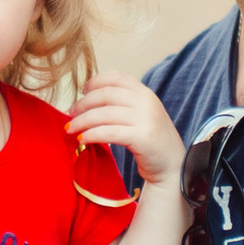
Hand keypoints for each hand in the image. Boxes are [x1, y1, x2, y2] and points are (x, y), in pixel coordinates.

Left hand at [70, 74, 184, 189]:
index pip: (117, 78)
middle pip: (105, 95)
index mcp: (146, 93)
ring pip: (104, 114)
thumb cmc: (152, 143)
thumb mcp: (142, 115)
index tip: (82, 91)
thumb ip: (123, 104)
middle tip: (70, 113)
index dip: (95, 81)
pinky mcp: (142, 137)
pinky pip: (108, 133)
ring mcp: (146, 119)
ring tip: (71, 128)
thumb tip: (88, 100)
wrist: (173, 167)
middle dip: (83, 103)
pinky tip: (82, 139)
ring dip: (82, 121)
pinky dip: (91, 135)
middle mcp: (147, 102)